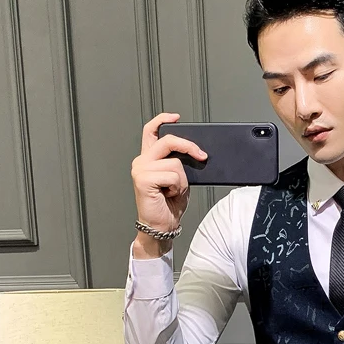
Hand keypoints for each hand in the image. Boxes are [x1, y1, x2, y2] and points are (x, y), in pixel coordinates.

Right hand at [130, 112, 207, 256]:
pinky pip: (173, 175)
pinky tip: (168, 195)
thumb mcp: (179, 179)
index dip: (162, 120)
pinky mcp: (143, 179)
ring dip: (182, 180)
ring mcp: (141, 169)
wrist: (162, 226)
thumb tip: (196, 152)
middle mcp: (142, 161)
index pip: (151, 132)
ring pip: (175, 163)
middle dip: (189, 146)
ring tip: (173, 190)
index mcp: (149, 159)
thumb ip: (179, 163)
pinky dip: (178, 187)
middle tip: (202, 156)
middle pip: (168, 141)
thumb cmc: (169, 205)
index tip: (176, 118)